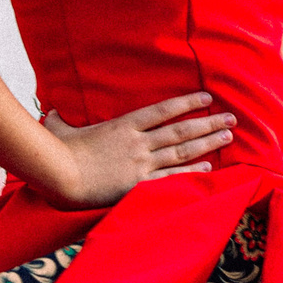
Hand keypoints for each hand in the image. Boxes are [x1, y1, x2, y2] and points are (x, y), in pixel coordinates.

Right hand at [34, 92, 234, 209]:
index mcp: (123, 125)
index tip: (207, 98)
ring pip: (182, 151)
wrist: (60, 175)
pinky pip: (171, 177)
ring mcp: (140, 163)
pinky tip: (208, 168)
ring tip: (228, 136)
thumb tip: (50, 113)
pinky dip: (191, 171)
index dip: (187, 103)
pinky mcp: (138, 184)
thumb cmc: (57, 151)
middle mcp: (138, 142)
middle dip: (208, 123)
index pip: (163, 110)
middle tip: (231, 118)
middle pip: (181, 130)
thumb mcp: (60, 127)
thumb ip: (61, 119)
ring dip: (208, 143)